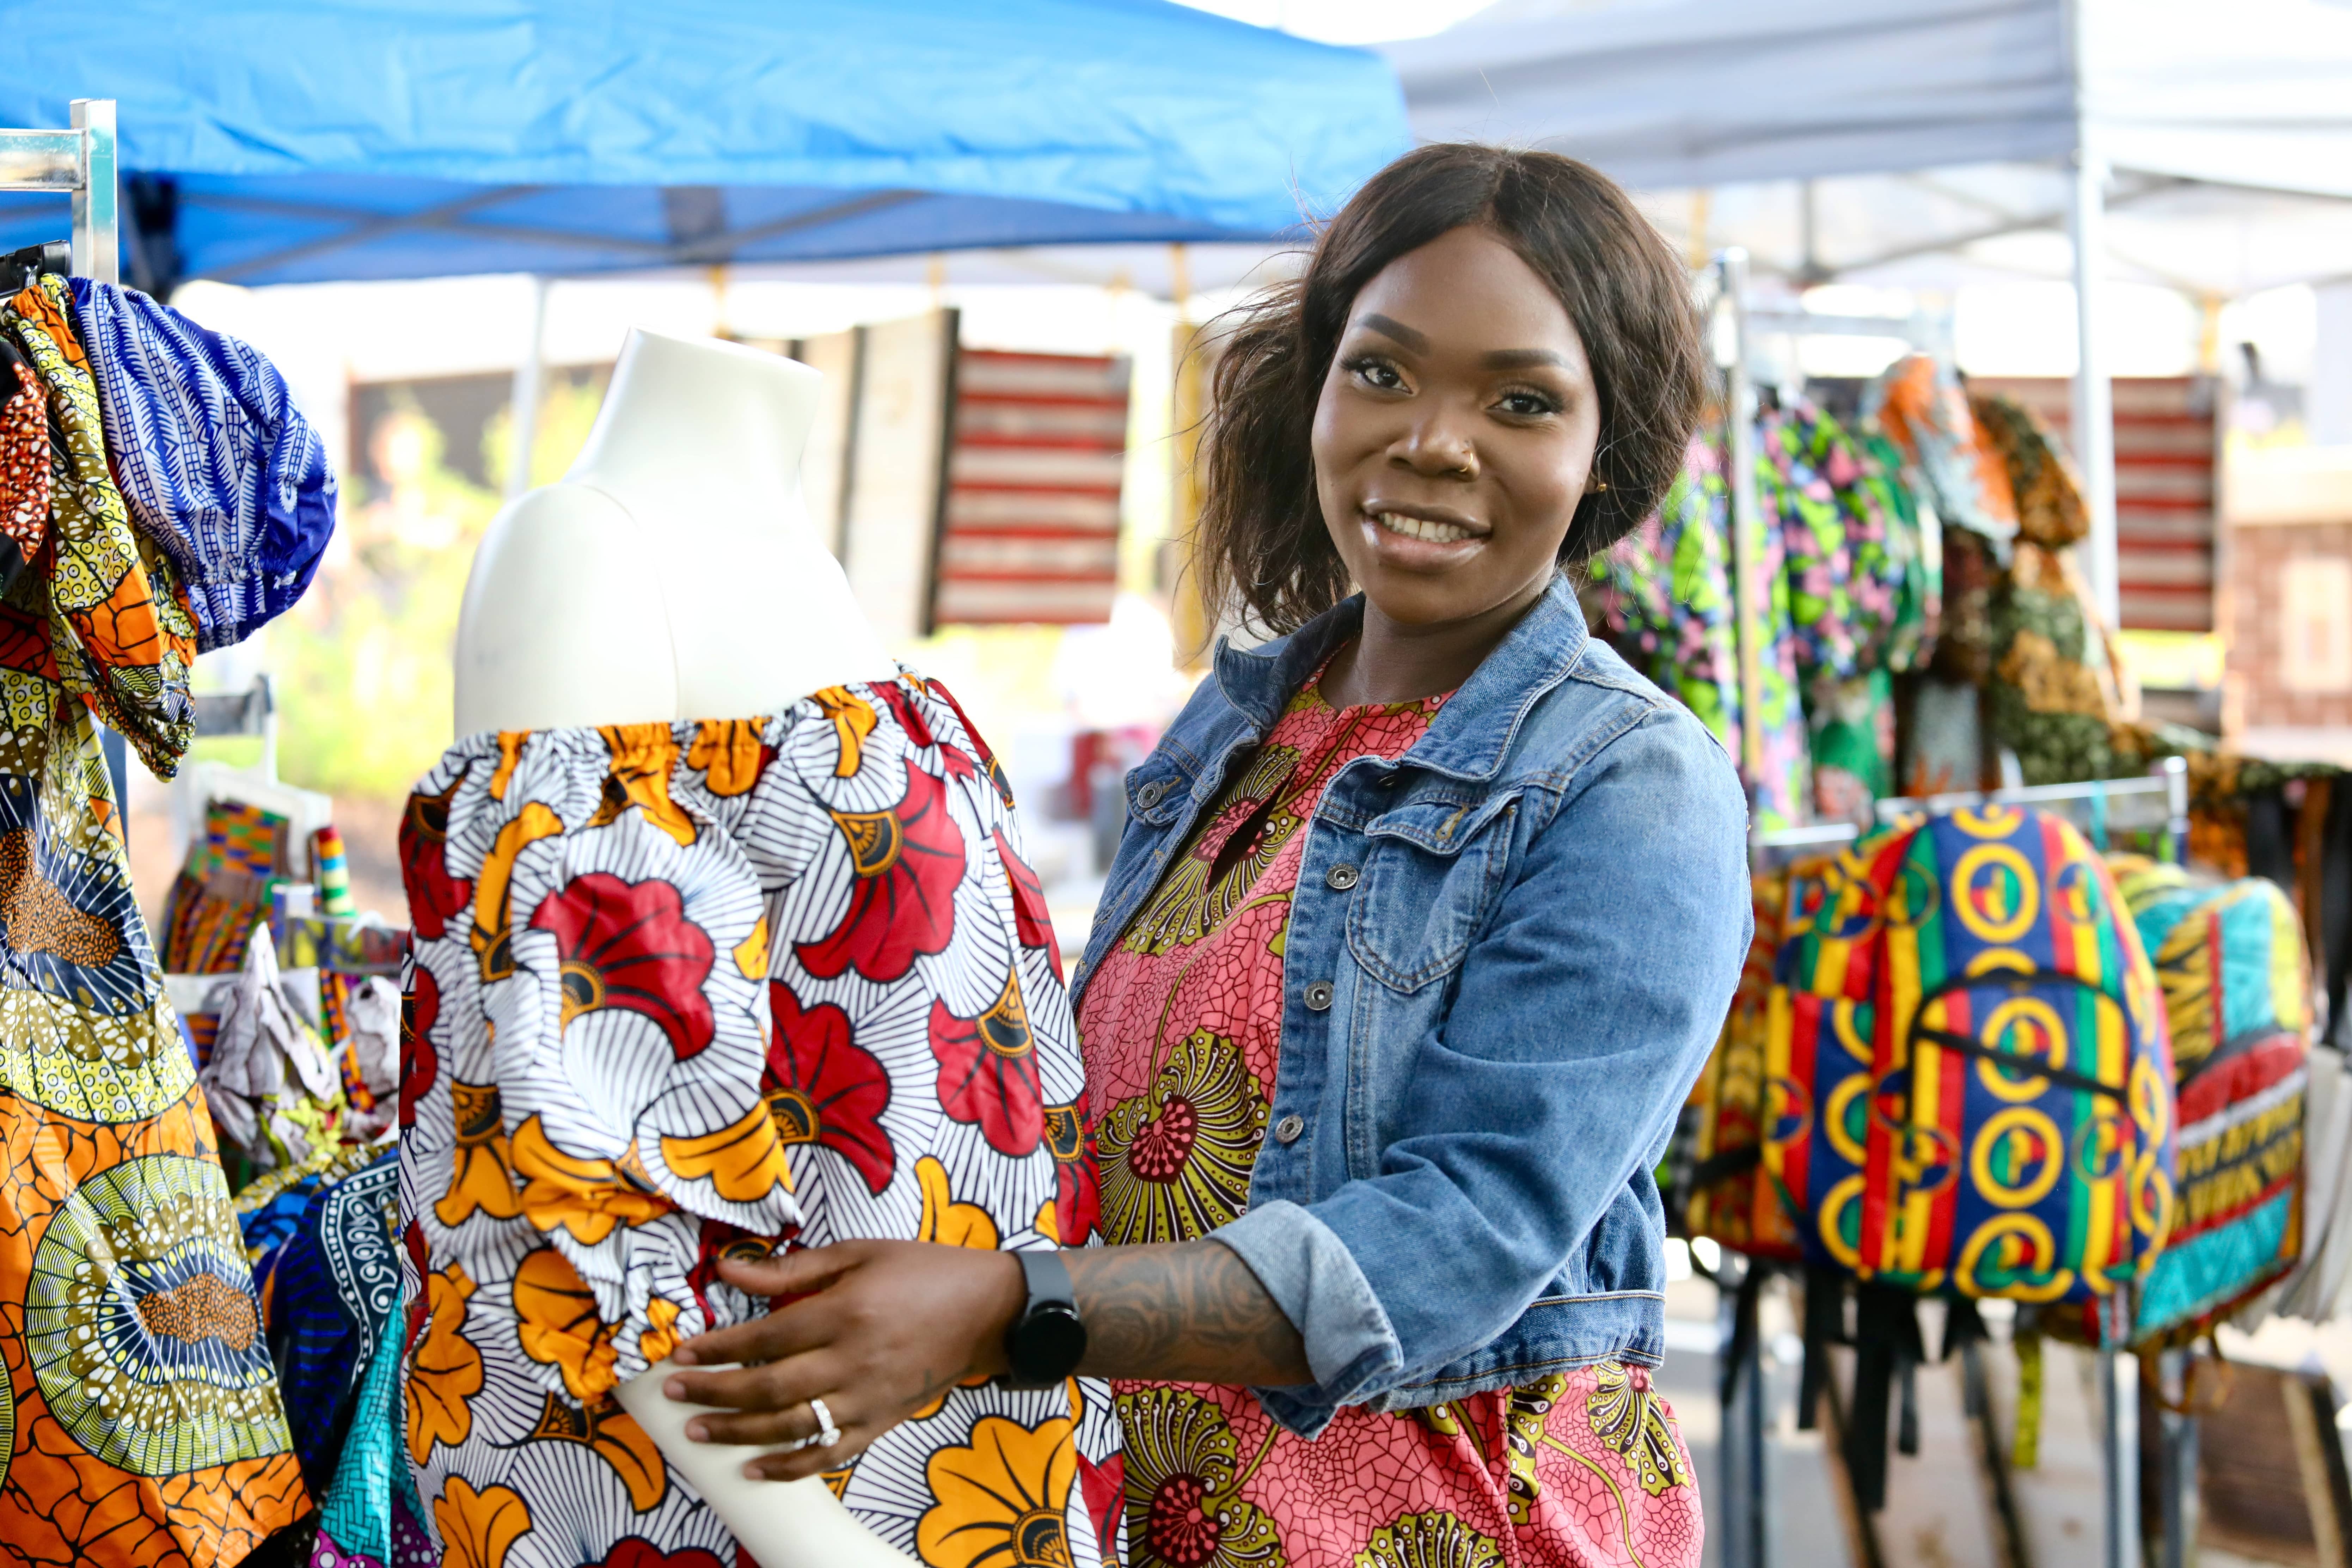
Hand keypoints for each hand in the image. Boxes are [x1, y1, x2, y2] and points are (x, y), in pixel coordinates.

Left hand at [662, 1240, 1024, 1481]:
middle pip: (768, 1386)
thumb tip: (729, 1271)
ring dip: (737, 1431)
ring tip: (696, 1431)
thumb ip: (793, 1268)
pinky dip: (789, 1466)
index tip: (682, 1350)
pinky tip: (754, 1467)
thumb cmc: (923, 1272)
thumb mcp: (860, 1252)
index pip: (765, 1337)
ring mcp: (866, 1399)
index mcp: (845, 1312)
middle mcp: (851, 1361)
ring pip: (790, 1426)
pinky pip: (828, 1454)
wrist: (989, 1311)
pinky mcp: (880, 1422)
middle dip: (714, 1391)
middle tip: (674, 1391)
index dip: (719, 1347)